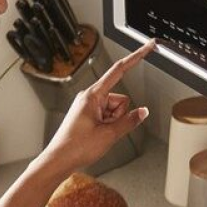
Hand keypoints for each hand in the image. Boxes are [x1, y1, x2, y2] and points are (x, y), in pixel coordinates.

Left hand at [38, 40, 155, 171]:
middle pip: (121, 99)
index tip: (148, 46)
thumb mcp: (109, 135)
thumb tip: (143, 111)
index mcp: (93, 95)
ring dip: (114, 122)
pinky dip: (108, 126)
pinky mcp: (88, 115)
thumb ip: (130, 121)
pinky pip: (108, 116)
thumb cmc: (76, 146)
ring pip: (115, 109)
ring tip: (99, 135)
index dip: (136, 57)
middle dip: (120, 114)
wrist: (59, 160)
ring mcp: (89, 106)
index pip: (119, 71)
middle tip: (107, 130)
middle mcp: (90, 97)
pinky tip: (97, 136)